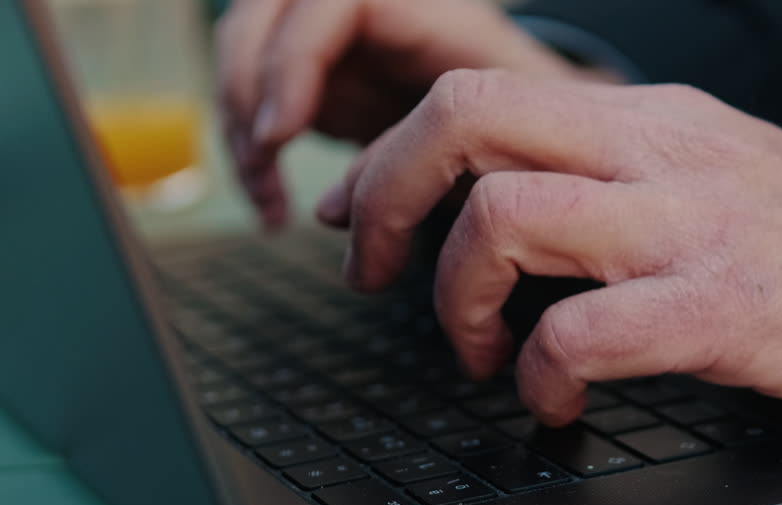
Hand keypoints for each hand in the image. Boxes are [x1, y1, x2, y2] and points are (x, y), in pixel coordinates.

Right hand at [216, 0, 591, 226]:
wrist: (541, 138)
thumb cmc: (534, 135)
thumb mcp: (499, 144)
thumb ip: (424, 161)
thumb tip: (338, 208)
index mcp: (427, 11)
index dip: (295, 57)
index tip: (284, 130)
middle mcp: (374, 14)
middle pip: (272, 9)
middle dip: (247, 81)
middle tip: (264, 153)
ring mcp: (341, 41)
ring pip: (249, 48)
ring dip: (240, 123)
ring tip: (269, 198)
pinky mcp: (322, 77)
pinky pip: (260, 96)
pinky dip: (254, 151)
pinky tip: (274, 206)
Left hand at [321, 70, 781, 426]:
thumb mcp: (728, 184)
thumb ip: (630, 191)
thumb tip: (523, 231)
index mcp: (657, 121)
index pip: (483, 93)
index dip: (395, 154)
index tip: (366, 216)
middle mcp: (664, 153)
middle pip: (466, 120)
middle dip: (390, 197)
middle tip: (378, 275)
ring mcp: (697, 224)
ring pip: (505, 215)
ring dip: (457, 296)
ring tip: (479, 355)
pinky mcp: (732, 307)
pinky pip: (584, 330)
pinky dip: (541, 375)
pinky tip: (557, 402)